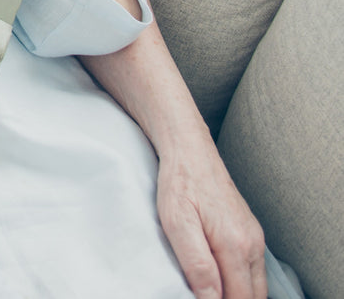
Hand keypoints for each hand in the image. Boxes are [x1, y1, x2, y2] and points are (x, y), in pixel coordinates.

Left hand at [156, 147, 265, 298]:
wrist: (189, 149)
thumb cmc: (180, 182)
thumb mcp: (177, 222)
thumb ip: (197, 264)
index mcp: (236, 245)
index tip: (200, 298)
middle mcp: (252, 244)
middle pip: (253, 296)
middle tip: (203, 295)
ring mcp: (255, 237)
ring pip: (256, 285)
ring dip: (238, 294)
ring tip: (210, 289)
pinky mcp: (250, 231)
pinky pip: (253, 269)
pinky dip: (241, 281)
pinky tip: (221, 277)